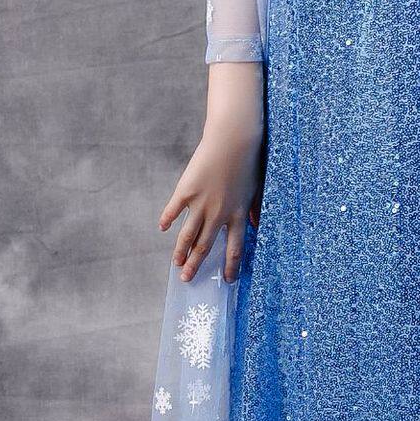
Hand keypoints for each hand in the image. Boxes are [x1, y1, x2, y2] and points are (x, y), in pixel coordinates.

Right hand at [159, 116, 262, 282]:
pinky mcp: (186, 190)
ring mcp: (201, 203)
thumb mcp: (256, 189)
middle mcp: (219, 213)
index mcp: (238, 214)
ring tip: (175, 263)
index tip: (227, 279)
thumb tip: (257, 224)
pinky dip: (167, 219)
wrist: (232, 141)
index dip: (230, 266)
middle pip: (206, 246)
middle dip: (196, 265)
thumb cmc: (248, 162)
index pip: (235, 248)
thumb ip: (255, 210)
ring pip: (188, 234)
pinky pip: (174, 210)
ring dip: (181, 251)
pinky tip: (162, 228)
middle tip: (187, 279)